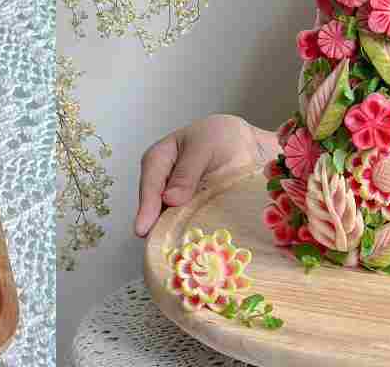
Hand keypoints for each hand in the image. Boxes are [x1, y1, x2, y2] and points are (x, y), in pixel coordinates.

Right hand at [133, 115, 275, 237]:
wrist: (246, 144)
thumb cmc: (221, 137)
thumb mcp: (205, 146)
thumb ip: (188, 171)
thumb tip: (170, 199)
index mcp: (159, 159)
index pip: (150, 184)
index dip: (147, 208)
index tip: (143, 229)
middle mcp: (163, 184)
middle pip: (156, 209)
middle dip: (159, 228)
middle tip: (163, 248)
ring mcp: (178, 202)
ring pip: (170, 222)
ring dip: (176, 236)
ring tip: (179, 253)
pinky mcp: (192, 214)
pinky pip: (188, 228)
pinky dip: (191, 237)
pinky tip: (198, 247)